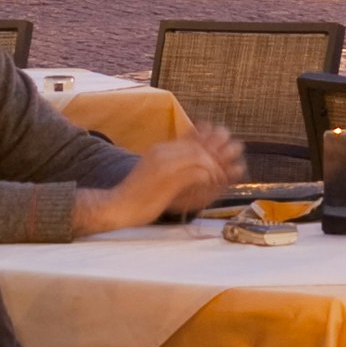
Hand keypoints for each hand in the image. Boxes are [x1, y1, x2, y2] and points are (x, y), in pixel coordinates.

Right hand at [90, 120, 246, 232]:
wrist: (116, 206)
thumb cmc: (135, 196)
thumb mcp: (152, 175)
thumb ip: (169, 167)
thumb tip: (190, 169)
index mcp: (159, 150)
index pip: (190, 140)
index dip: (208, 144)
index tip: (221, 149)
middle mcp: (163, 153)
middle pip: (198, 146)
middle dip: (217, 152)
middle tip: (229, 161)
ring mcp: (165, 165)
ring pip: (200, 157)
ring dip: (214, 166)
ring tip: (224, 176)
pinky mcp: (168, 179)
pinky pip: (196, 172)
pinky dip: (208, 178)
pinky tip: (213, 184)